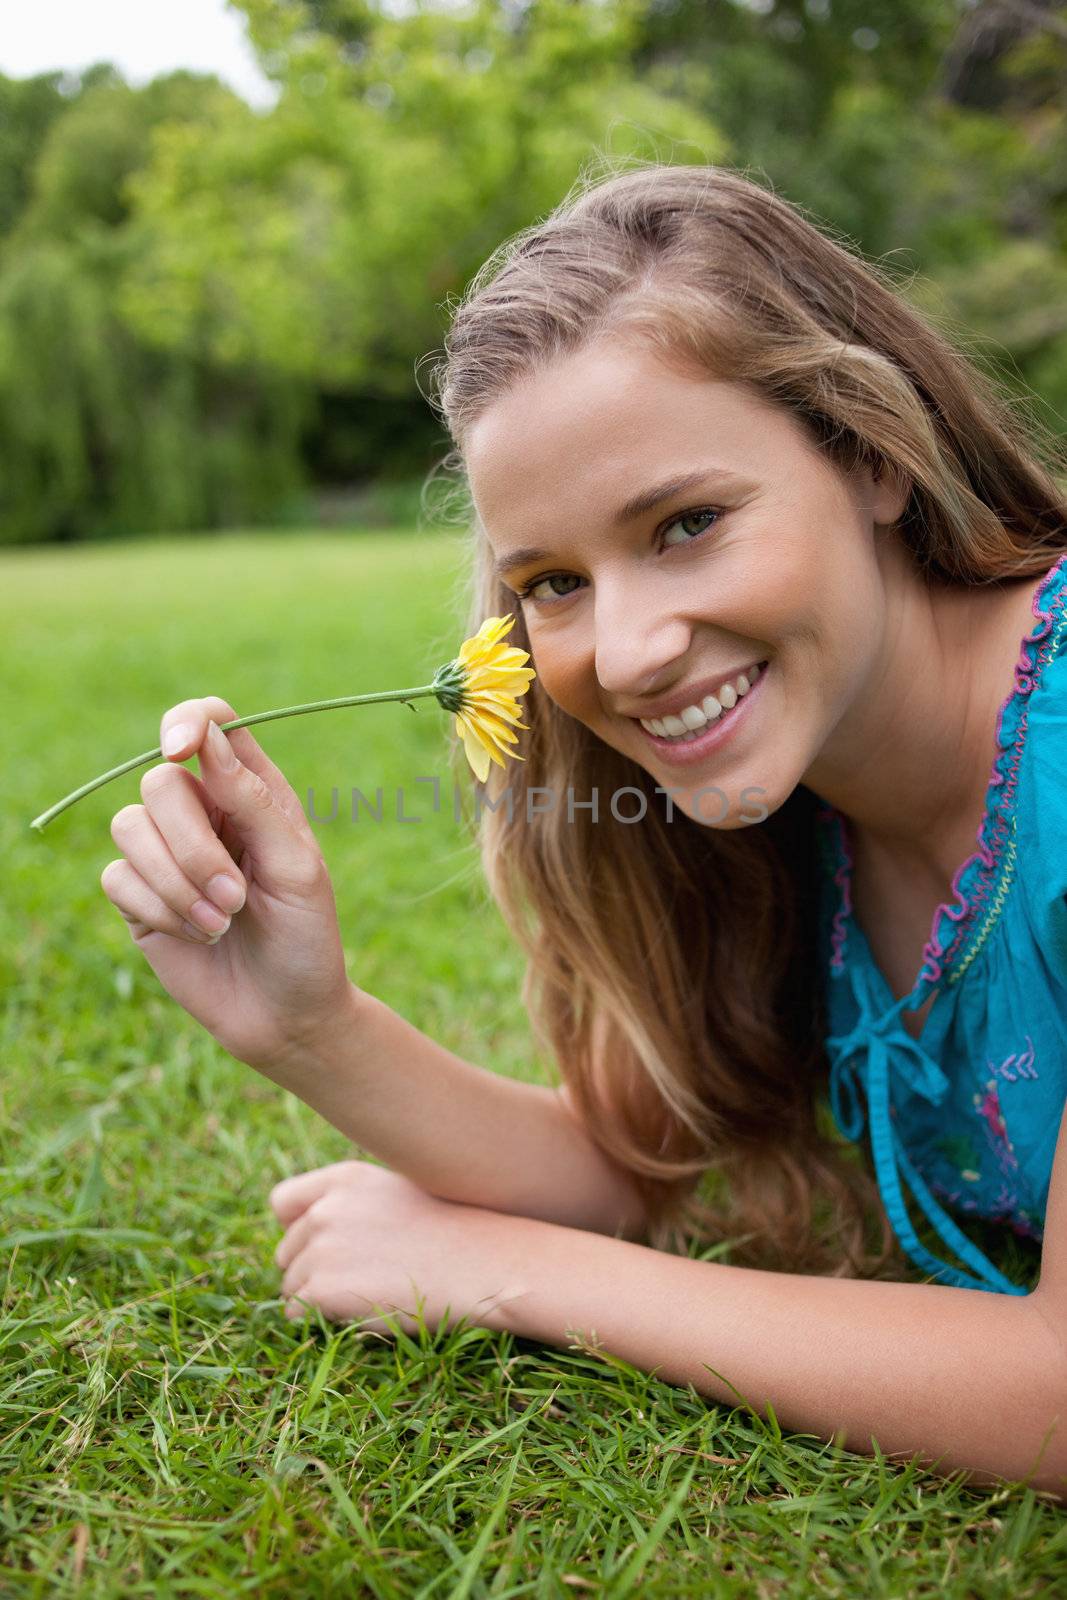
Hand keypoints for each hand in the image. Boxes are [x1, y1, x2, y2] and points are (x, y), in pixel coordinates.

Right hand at [100, 695, 353, 1072]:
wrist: (287, 1016)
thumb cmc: (307, 938)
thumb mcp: (297, 868)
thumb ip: (254, 803)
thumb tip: (207, 741)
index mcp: (253, 792)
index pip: (211, 724)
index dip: (187, 723)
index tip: (180, 751)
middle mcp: (206, 813)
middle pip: (159, 782)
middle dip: (192, 846)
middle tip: (235, 898)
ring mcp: (167, 854)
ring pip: (128, 827)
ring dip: (177, 884)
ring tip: (222, 923)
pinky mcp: (139, 898)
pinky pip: (117, 877)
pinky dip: (159, 910)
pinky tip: (198, 937)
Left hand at [270, 1159, 524, 1335]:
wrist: (479, 1267)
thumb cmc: (451, 1234)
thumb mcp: (398, 1194)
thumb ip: (353, 1204)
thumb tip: (314, 1232)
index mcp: (344, 1180)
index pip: (283, 1202)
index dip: (298, 1228)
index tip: (321, 1245)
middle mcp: (325, 1209)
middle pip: (286, 1250)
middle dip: (310, 1269)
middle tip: (358, 1281)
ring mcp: (321, 1249)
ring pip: (291, 1284)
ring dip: (316, 1297)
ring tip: (367, 1296)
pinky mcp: (321, 1289)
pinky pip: (297, 1312)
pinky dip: (318, 1319)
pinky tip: (360, 1312)